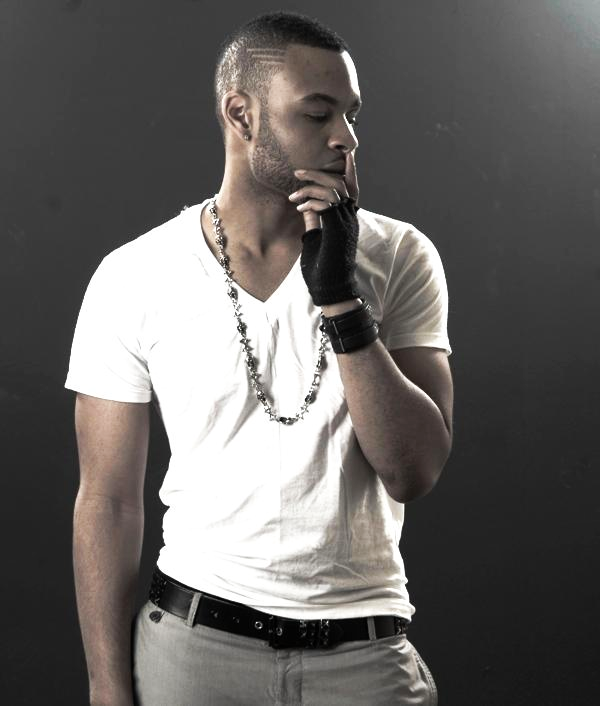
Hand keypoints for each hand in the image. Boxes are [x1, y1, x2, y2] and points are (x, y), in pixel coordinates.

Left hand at [292, 151, 361, 305]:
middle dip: (318, 173)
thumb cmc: (322, 270)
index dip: (344, 171)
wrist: (331, 291)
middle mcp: (350, 218)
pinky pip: (327, 203)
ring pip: (334, 189)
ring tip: (293, 192)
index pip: (349, 188)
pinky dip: (311, 201)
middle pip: (341, 183)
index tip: (332, 158)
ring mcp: (346, 223)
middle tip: (298, 171)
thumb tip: (307, 207)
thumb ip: (314, 221)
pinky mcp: (338, 229)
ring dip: (311, 186)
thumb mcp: (315, 239)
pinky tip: (299, 207)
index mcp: (346, 219)